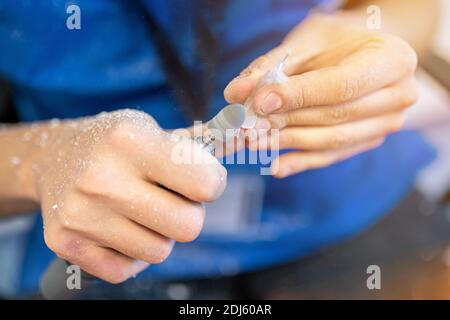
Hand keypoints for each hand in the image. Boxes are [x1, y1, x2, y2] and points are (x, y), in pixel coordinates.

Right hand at [31, 110, 225, 282]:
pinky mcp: (66, 243)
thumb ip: (199, 142)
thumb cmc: (116, 143)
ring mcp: (81, 214)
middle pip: (188, 226)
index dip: (213, 183)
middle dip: (190, 214)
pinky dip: (132, 253)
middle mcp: (102, 178)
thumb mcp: (152, 129)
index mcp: (130, 141)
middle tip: (173, 198)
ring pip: (159, 251)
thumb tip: (247, 137)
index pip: (205, 183)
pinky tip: (120, 227)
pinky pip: (127, 269)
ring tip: (142, 210)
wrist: (54, 156)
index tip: (203, 179)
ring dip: (160, 234)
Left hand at [224, 12, 417, 177]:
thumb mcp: (307, 42)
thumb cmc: (337, 42)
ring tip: (253, 143)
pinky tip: (275, 165)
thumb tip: (235, 93)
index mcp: (392, 60)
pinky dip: (301, 161)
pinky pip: (332, 156)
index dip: (299, 96)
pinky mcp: (368, 141)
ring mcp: (386, 124)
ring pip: (332, 141)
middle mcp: (398, 96)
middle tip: (248, 127)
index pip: (341, 86)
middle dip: (286, 122)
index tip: (261, 101)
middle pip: (335, 116)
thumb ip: (271, 66)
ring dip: (288, 144)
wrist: (363, 53)